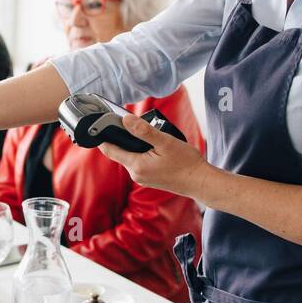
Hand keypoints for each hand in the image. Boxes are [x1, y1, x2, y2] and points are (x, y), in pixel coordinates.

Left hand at [97, 113, 211, 198]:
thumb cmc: (186, 163)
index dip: (103, 137)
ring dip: (136, 145)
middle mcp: (136, 174)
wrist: (201, 182)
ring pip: (131, 157)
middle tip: (135, 124)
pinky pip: (140, 162)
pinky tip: (157, 148)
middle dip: (124, 138)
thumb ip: (144, 131)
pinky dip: (143, 153)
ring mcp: (143, 178)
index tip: (100, 125)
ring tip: (152, 136)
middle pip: (120, 152)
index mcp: (136, 166)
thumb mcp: (165, 142)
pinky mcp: (150, 178)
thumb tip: (125, 120)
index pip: (110, 150)